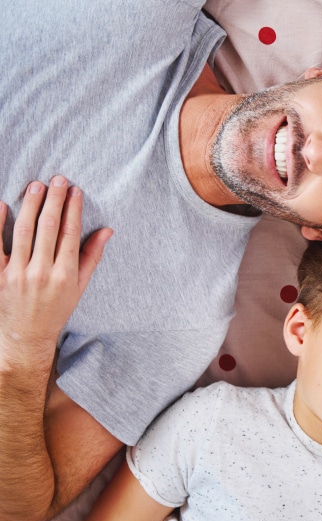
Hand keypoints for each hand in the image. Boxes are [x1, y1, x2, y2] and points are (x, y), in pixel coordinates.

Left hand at [0, 177, 110, 365]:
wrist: (27, 335)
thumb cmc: (56, 309)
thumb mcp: (80, 286)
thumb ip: (92, 256)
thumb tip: (107, 231)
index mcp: (65, 275)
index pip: (70, 233)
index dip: (73, 209)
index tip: (74, 190)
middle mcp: (42, 273)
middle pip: (48, 227)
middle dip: (53, 200)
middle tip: (57, 179)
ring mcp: (17, 274)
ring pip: (24, 231)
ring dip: (30, 205)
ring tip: (36, 186)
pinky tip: (2, 205)